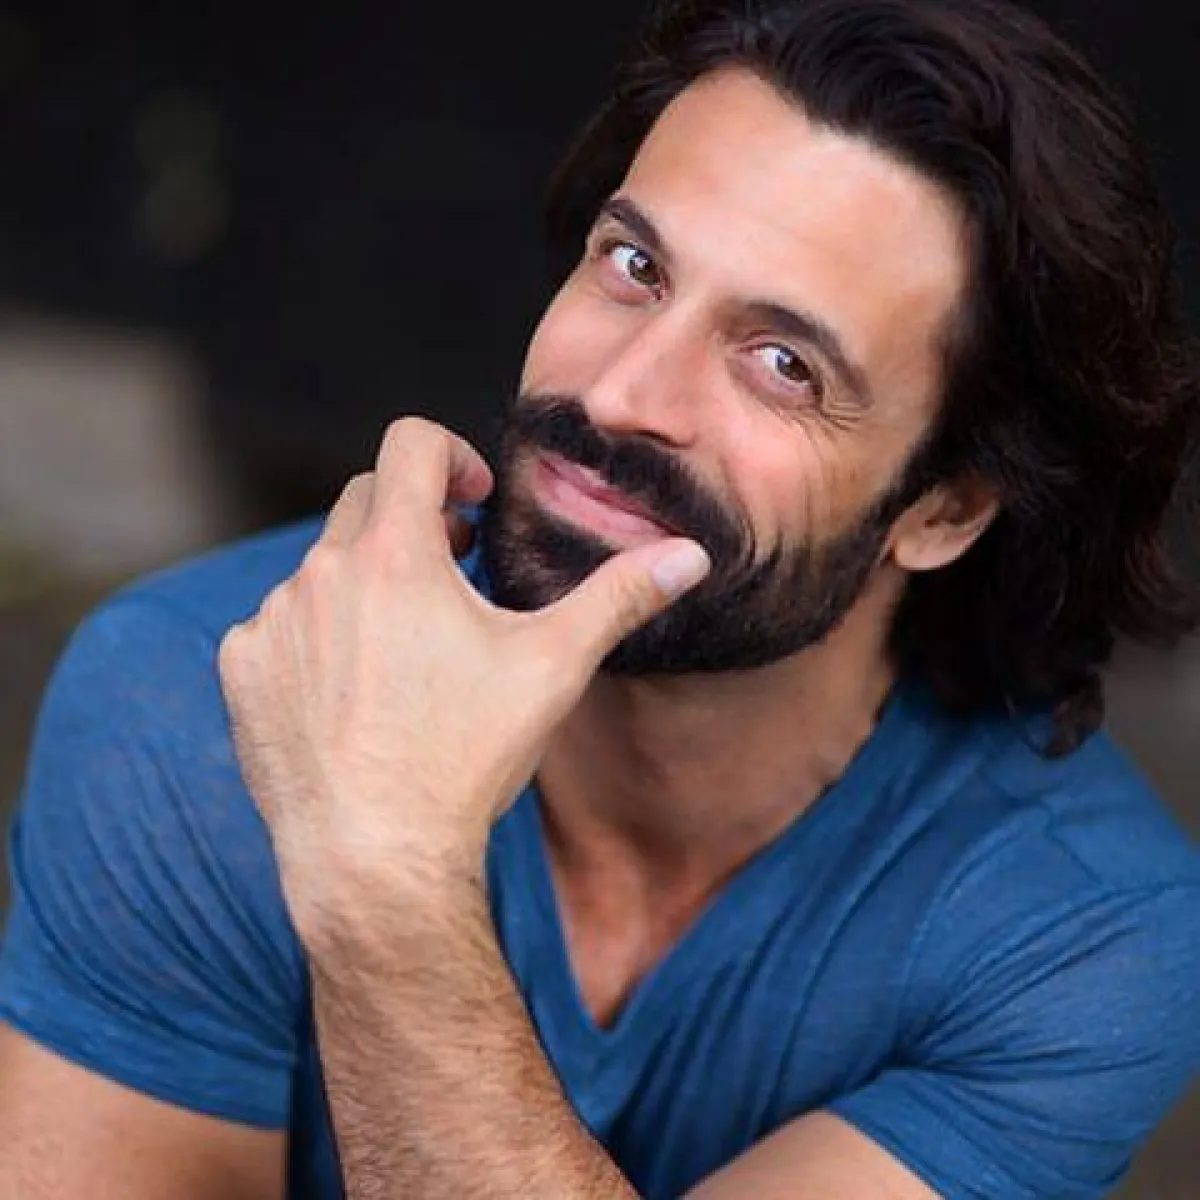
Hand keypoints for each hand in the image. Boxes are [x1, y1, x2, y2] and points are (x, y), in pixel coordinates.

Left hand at [217, 418, 709, 946]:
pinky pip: (281, 623)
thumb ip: (619, 596)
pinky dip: (319, 635)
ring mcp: (273, 622)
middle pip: (367, 498)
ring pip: (324, 565)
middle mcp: (321, 573)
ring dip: (367, 583)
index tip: (475, 505)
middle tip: (456, 573)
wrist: (376, 859)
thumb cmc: (467, 758)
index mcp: (396, 554)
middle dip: (417, 519)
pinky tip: (356, 692)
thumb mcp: (554, 667)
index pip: (410, 442)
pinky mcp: (242, 670)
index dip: (453, 455)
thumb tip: (690, 554)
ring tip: (409, 648)